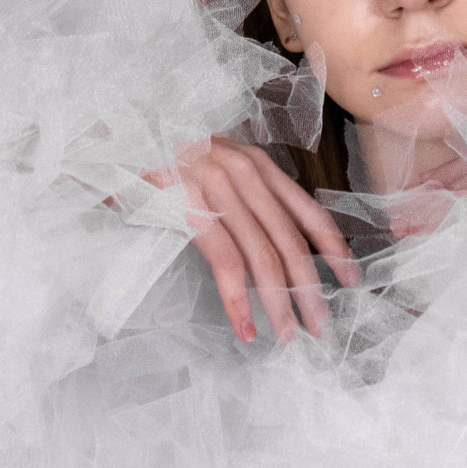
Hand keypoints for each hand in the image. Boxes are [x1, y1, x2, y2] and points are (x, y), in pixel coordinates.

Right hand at [153, 138, 359, 342]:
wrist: (115, 133)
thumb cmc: (160, 155)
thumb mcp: (214, 165)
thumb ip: (245, 196)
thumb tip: (273, 241)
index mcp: (257, 165)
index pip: (309, 211)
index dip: (334, 248)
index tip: (350, 278)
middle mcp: (245, 174)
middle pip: (290, 241)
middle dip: (309, 288)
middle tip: (320, 324)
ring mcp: (219, 189)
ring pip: (263, 256)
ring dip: (279, 302)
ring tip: (288, 334)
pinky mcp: (191, 208)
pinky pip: (225, 261)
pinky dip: (238, 300)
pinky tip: (245, 325)